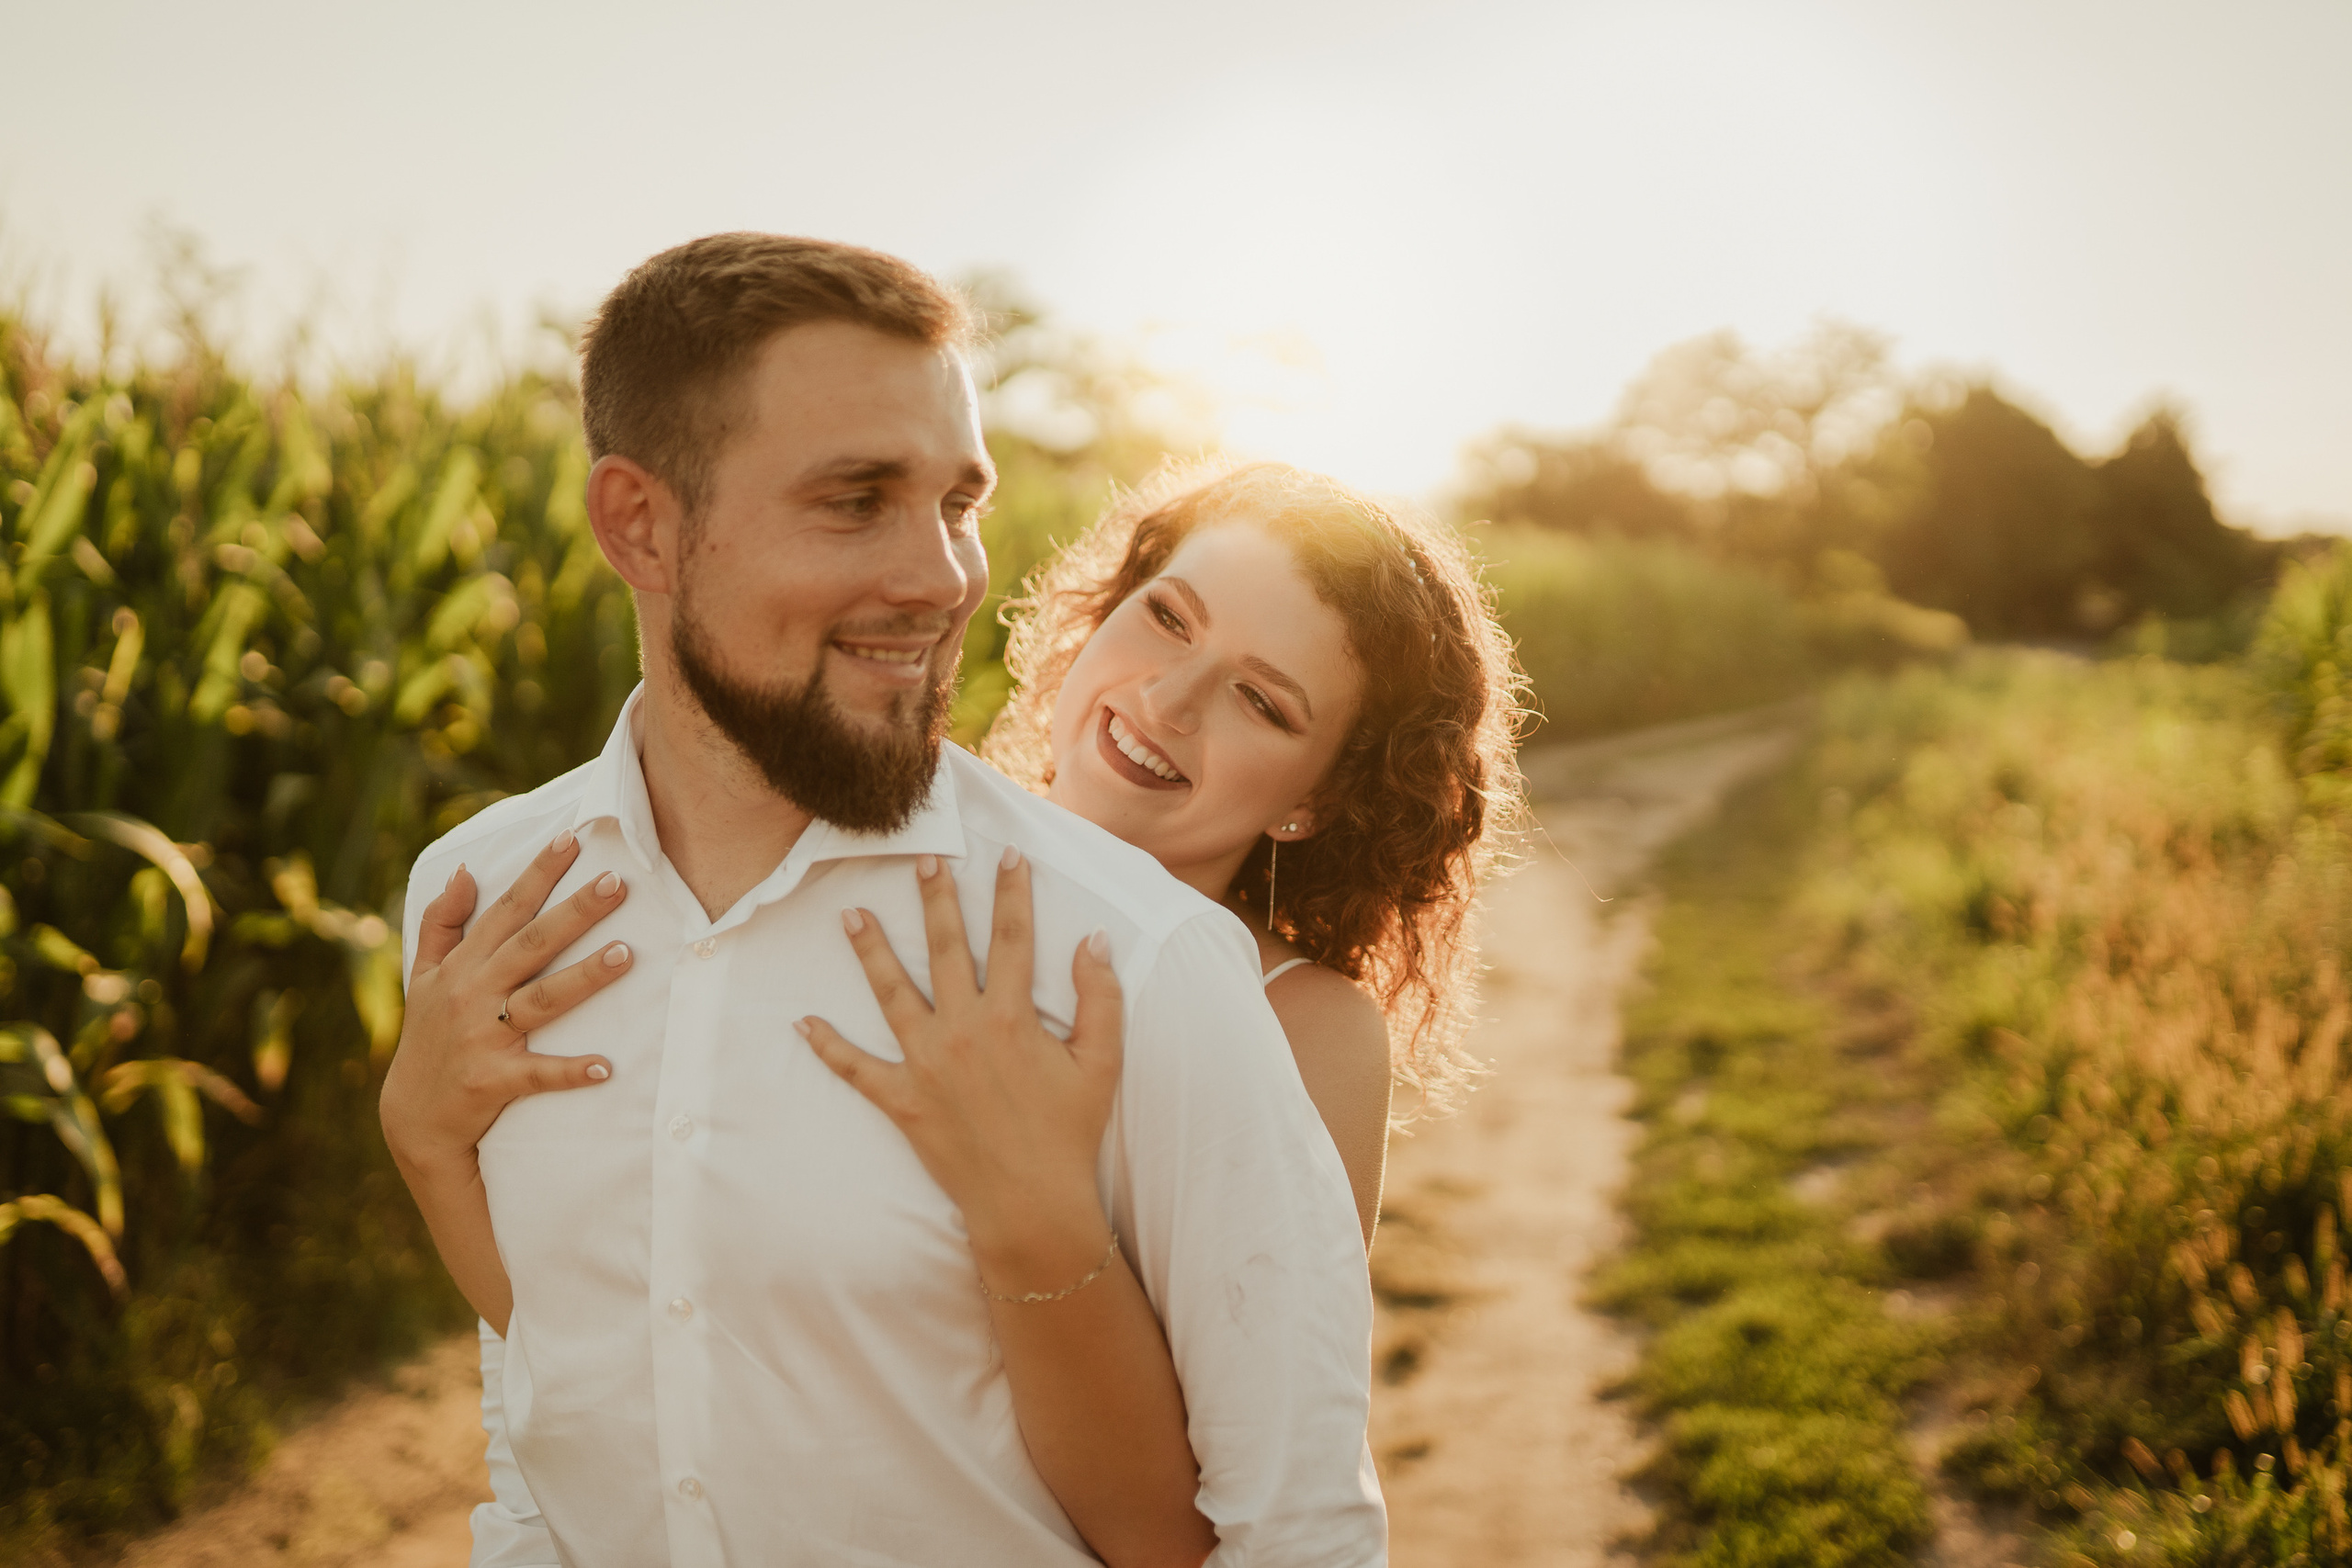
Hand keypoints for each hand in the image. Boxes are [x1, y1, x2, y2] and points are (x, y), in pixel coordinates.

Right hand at [380, 830, 632, 1177]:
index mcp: (463, 965)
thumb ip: (441, 923)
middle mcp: (473, 994)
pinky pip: (538, 1074)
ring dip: (584, 977)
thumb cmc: (429, 1036)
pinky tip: (605, 1066)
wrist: (415, 1115)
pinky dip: (570, 1071)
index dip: (538, 873)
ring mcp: (483, 1037)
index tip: (573, 839)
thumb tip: (463, 871)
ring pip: (542, 1000)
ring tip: (626, 954)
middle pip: (532, 944)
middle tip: (617, 883)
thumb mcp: (424, 976)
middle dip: (575, 911)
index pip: (507, 909)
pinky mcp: (493, 1080)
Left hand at [797, 847, 1123, 1289]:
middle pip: (945, 949)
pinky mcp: (901, 1100)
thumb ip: (1100, 998)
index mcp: (1011, 1017)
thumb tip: (1094, 940)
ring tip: (852, 915)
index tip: (1007, 856)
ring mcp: (926, 1064)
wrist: (1031, 1202)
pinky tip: (804, 1022)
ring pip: (891, 994)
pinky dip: (828, 1047)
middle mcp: (962, 1031)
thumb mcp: (1100, 1063)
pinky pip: (855, 1069)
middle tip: (923, 860)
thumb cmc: (1069, 1132)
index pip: (1011, 939)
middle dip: (936, 900)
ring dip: (870, 952)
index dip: (1012, 894)